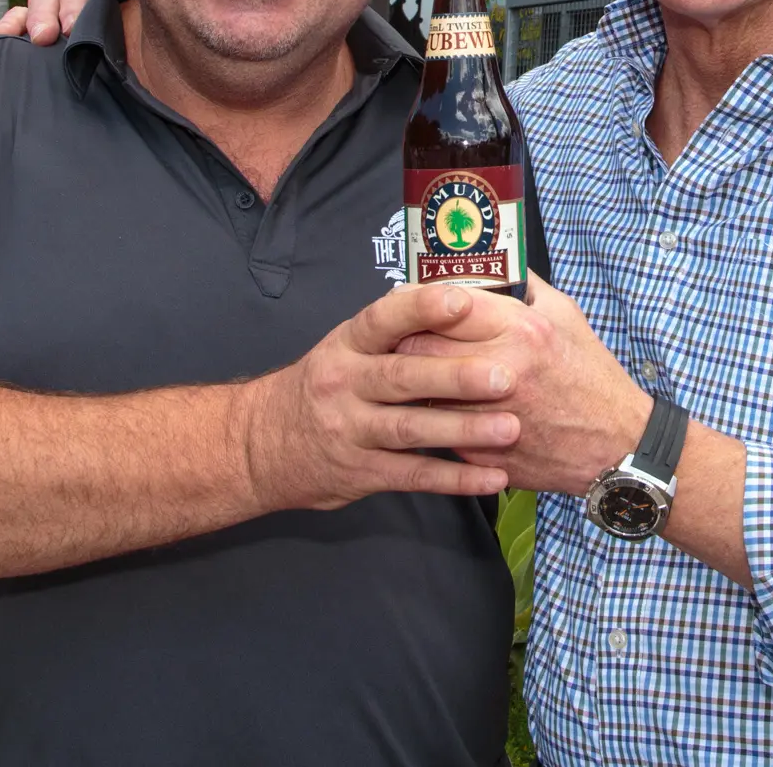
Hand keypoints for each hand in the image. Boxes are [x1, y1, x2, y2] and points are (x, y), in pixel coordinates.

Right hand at [238, 285, 521, 511]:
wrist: (262, 445)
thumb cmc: (324, 385)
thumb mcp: (345, 347)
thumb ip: (392, 329)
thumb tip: (457, 294)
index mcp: (346, 344)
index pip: (382, 319)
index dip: (421, 308)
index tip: (462, 300)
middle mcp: (344, 384)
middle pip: (402, 377)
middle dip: (455, 376)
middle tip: (505, 376)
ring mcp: (350, 430)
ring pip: (410, 429)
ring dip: (463, 429)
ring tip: (510, 428)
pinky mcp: (361, 472)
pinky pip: (413, 476)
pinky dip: (456, 479)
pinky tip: (493, 477)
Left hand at [400, 277, 650, 496]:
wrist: (616, 443)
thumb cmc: (590, 375)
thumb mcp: (566, 315)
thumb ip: (525, 287)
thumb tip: (495, 262)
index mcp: (521, 330)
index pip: (442, 307)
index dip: (413, 301)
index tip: (405, 297)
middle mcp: (501, 371)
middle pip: (418, 347)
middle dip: (400, 338)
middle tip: (395, 333)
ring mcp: (488, 416)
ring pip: (418, 391)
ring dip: (409, 380)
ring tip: (407, 370)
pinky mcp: (481, 451)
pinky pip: (434, 429)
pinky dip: (429, 416)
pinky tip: (432, 406)